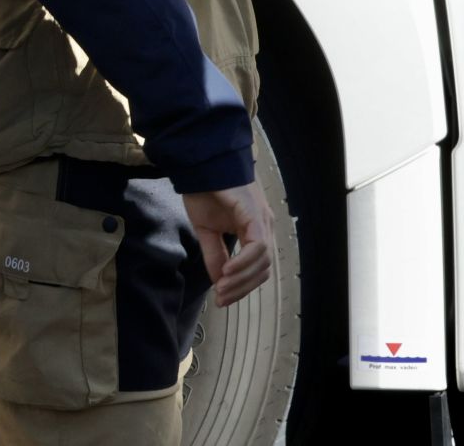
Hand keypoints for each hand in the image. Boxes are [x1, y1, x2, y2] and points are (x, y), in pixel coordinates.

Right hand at [183, 182, 275, 307]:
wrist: (199, 164)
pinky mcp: (255, 215)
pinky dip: (243, 263)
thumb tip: (218, 282)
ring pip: (262, 262)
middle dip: (241, 288)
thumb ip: (215, 255)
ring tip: (220, 287)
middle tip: (220, 297)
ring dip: (241, 280)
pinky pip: (257, 247)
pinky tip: (226, 271)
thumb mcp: (206, 230)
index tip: (220, 299)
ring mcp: (262, 221)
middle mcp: (264, 227)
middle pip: (262, 270)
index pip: (257, 269)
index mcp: (254, 231)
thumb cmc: (203, 190)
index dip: (241, 288)